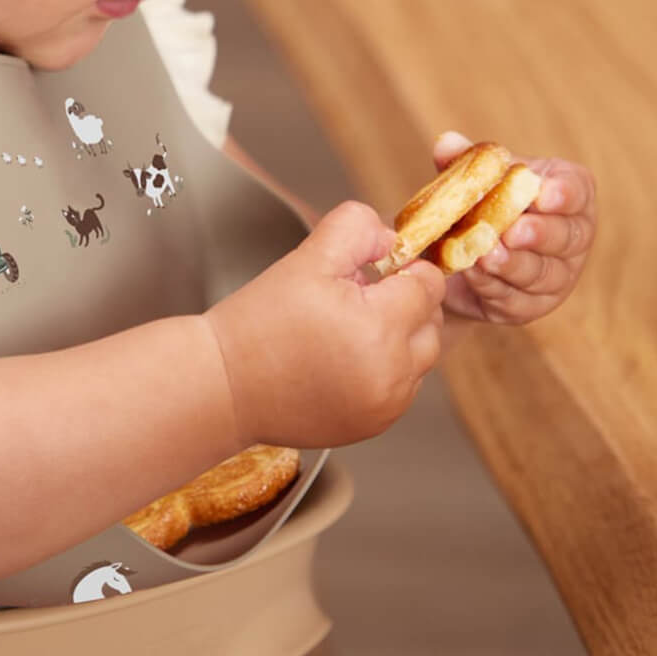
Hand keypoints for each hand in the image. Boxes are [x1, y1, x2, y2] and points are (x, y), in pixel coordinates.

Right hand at [206, 201, 446, 449]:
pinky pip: (401, 388)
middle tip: (355, 296)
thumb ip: (355, 229)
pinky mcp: (373, 426)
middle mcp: (392, 373)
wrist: (224, 384)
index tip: (370, 270)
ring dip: (399, 336)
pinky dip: (386, 368)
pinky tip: (343, 358)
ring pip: (421, 358)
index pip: (427, 285)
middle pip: (431, 323)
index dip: (401, 269)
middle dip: (404, 302)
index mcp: (379, 326)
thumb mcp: (305, 259)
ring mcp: (386, 406)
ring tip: (348, 327)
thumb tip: (390, 238)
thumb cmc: (258, 323)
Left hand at [433, 132, 594, 324]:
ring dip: (514, 265)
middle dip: (540, 234)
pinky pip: (516, 300)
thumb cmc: (479, 203)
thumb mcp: (473, 180)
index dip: (563, 193)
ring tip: (487, 255)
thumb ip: (463, 161)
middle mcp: (572, 237)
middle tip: (514, 230)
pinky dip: (493, 287)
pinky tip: (474, 275)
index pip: (578, 191)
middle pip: (567, 237)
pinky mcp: (528, 306)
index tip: (543, 193)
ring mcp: (555, 276)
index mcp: (567, 195)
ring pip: (542, 273)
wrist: (456, 252)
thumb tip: (447, 143)